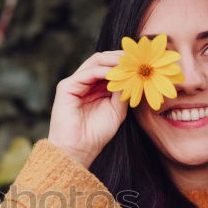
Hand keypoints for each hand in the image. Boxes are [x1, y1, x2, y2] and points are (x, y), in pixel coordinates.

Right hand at [47, 51, 128, 168]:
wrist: (79, 149)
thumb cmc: (96, 134)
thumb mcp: (117, 109)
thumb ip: (122, 91)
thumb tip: (132, 74)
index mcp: (94, 88)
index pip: (109, 67)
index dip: (124, 63)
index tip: (141, 62)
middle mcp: (84, 82)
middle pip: (102, 60)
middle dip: (120, 57)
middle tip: (136, 59)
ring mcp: (74, 83)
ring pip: (95, 61)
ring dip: (113, 61)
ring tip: (128, 64)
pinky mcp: (66, 86)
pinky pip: (87, 72)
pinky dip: (103, 71)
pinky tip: (116, 74)